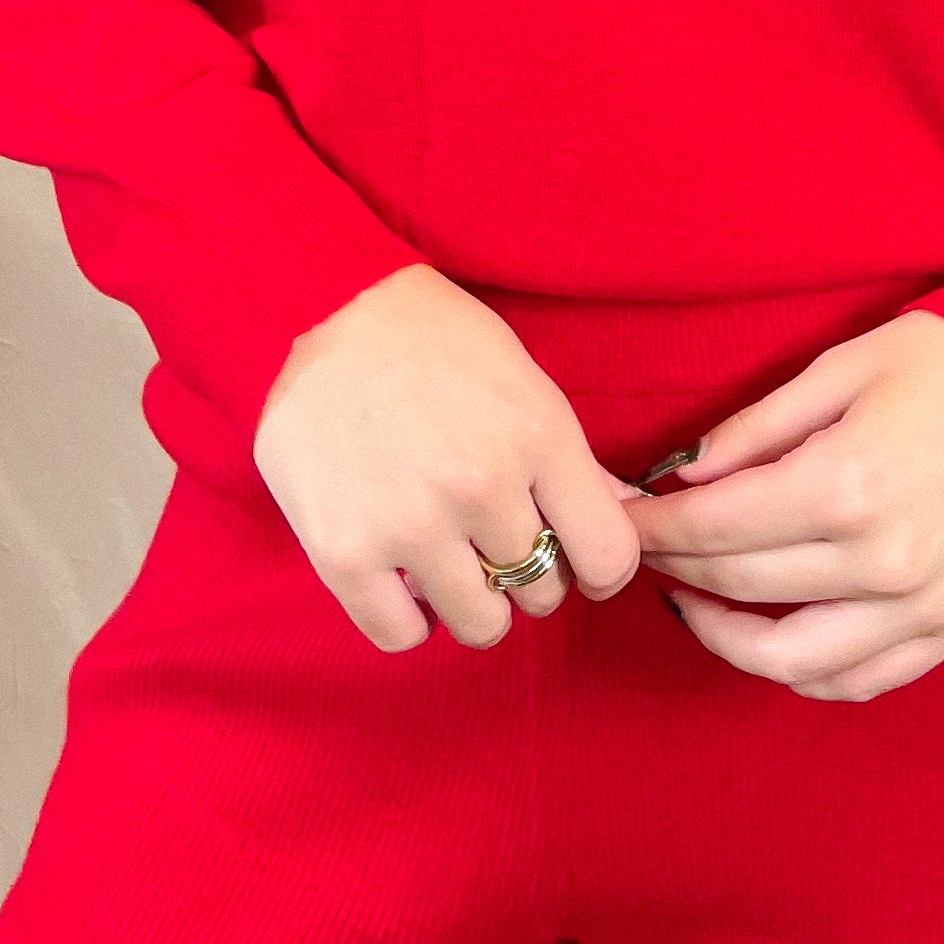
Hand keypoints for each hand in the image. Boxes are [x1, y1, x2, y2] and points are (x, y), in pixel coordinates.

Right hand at [251, 263, 646, 652]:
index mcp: (537, 434)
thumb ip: (572, 458)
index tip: (577, 559)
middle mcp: (481, 486)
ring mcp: (411, 524)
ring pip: (482, 624)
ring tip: (450, 559)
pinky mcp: (345, 553)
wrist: (321, 307)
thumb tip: (622, 516)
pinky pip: (403, 637)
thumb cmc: (431, 337)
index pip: (608, 555)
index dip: (600, 568)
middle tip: (494, 539)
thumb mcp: (521, 376)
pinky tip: (403, 577)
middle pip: (543, 591)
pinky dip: (409, 618)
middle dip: (528, 572)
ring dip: (474, 602)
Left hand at [629, 311, 943, 701]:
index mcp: (846, 485)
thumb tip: (681, 477)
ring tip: (694, 602)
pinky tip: (771, 642)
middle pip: (741, 588)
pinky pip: (860, 681)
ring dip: (725, 636)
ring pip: (791, 661)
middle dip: (676, 569)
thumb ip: (754, 429)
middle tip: (645, 549)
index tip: (621, 520)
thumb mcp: (839, 369)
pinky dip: (803, 676)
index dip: (653, 528)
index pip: (714, 529)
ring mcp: (921, 607)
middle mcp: (882, 561)